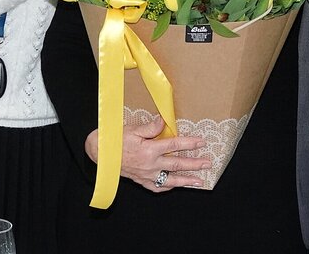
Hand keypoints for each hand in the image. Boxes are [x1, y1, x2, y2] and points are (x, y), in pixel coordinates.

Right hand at [85, 116, 211, 191]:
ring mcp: (147, 175)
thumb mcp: (133, 129)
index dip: (189, 143)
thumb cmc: (116, 139)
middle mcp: (150, 164)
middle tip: (208, 163)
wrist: (100, 153)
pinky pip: (158, 187)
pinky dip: (168, 187)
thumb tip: (164, 121)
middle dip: (194, 164)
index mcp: (149, 150)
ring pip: (171, 179)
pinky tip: (176, 185)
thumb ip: (150, 127)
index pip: (174, 145)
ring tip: (199, 181)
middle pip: (177, 164)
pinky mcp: (141, 181)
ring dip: (186, 180)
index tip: (201, 142)